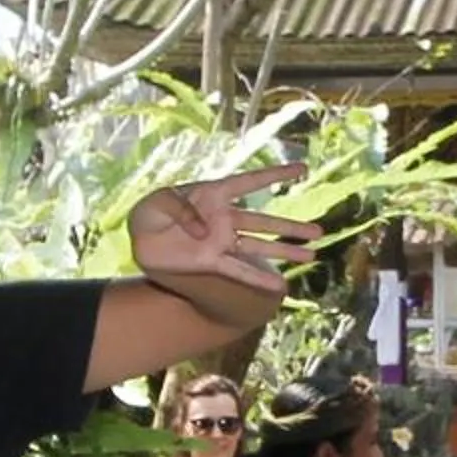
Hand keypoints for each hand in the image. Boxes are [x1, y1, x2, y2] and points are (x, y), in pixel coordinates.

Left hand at [128, 166, 320, 299]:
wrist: (138, 239)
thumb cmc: (149, 213)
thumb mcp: (158, 202)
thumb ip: (181, 210)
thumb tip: (205, 233)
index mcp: (214, 193)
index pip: (251, 182)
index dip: (276, 175)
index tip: (302, 170)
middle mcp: (225, 218)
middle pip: (264, 221)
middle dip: (290, 227)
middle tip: (318, 232)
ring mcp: (222, 241)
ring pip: (259, 246)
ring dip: (284, 252)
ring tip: (311, 256)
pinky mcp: (213, 261)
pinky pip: (239, 270)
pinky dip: (258, 279)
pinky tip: (279, 286)